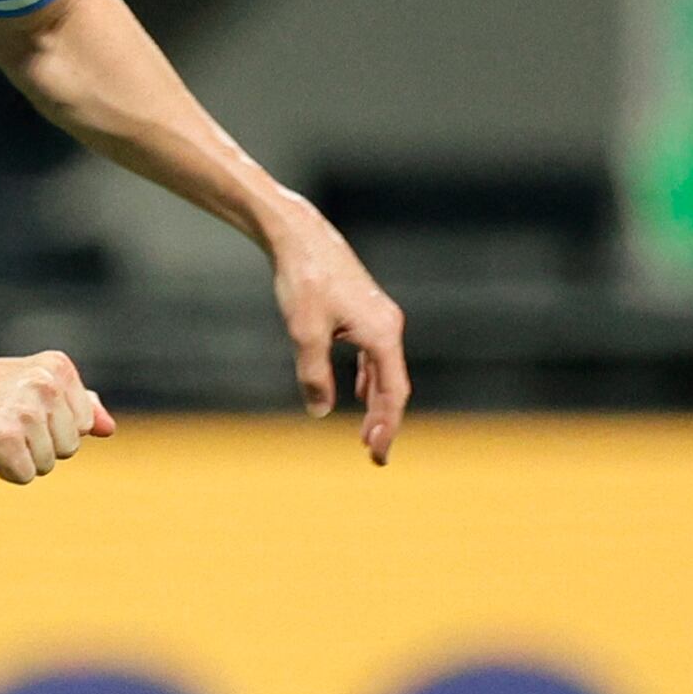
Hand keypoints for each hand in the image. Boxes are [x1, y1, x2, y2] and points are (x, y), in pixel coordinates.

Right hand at [0, 349, 112, 484]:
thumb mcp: (34, 384)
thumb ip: (76, 403)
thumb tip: (108, 428)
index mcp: (57, 368)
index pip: (84, 424)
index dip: (55, 428)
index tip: (24, 412)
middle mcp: (45, 385)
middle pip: (69, 448)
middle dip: (40, 446)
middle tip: (7, 424)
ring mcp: (25, 412)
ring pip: (48, 464)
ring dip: (22, 460)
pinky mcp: (4, 438)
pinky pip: (26, 475)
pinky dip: (7, 472)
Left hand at [270, 211, 409, 463]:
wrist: (300, 238)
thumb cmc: (303, 282)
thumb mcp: (304, 334)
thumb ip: (314, 376)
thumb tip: (319, 411)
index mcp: (382, 334)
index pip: (392, 393)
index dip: (387, 426)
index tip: (376, 455)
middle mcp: (388, 326)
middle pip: (393, 385)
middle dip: (384, 421)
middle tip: (374, 454)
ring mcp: (379, 316)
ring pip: (384, 370)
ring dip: (377, 402)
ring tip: (367, 431)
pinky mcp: (364, 310)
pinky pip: (374, 354)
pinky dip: (370, 378)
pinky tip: (360, 391)